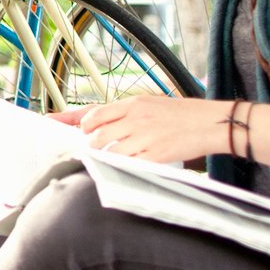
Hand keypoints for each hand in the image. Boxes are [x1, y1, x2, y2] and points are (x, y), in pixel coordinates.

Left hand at [73, 96, 228, 164]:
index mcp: (133, 104)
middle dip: (91, 143)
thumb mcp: (151, 104)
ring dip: (104, 156)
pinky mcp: (155, 155)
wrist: (210, 122)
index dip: (75, 122)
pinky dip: (122, 166)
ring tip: (110, 155)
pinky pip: (128, 164)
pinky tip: (126, 164)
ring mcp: (144, 137)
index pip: (94, 113)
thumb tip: (99, 122)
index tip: (59, 124)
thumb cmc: (181, 114)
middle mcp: (135, 119)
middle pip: (97, 134)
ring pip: (109, 151)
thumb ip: (126, 112)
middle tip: (93, 147)